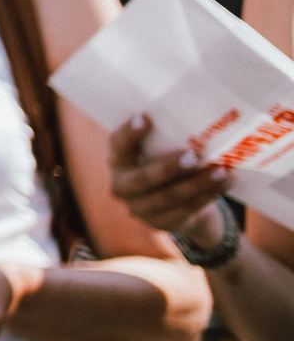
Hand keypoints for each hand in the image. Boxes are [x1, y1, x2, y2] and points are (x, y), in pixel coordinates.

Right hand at [108, 113, 234, 247]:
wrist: (172, 202)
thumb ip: (165, 140)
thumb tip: (198, 121)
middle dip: (169, 167)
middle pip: (143, 179)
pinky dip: (207, 196)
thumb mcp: (157, 151)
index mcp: (117, 160)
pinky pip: (185, 210)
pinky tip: (224, 184)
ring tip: (222, 171)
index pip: (118, 145)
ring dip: (198, 184)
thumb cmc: (165, 163)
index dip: (129, 133)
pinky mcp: (160, 224)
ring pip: (169, 197)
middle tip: (194, 154)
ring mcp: (139, 208)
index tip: (145, 117)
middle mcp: (121, 186)